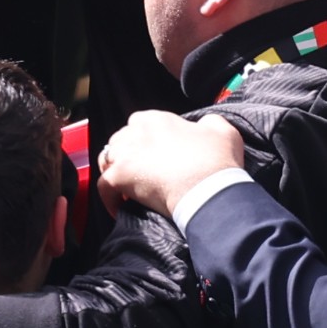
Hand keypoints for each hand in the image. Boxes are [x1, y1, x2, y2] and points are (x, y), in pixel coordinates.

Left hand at [98, 111, 243, 217]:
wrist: (210, 190)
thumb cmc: (217, 162)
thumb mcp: (222, 131)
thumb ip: (209, 122)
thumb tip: (202, 125)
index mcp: (156, 119)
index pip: (139, 124)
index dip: (145, 141)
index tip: (155, 156)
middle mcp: (135, 132)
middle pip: (121, 142)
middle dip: (128, 156)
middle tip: (142, 174)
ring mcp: (125, 154)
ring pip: (109, 161)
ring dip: (116, 173)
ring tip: (128, 188)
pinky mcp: (119, 177)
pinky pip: (103, 187)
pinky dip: (110, 198)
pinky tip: (121, 208)